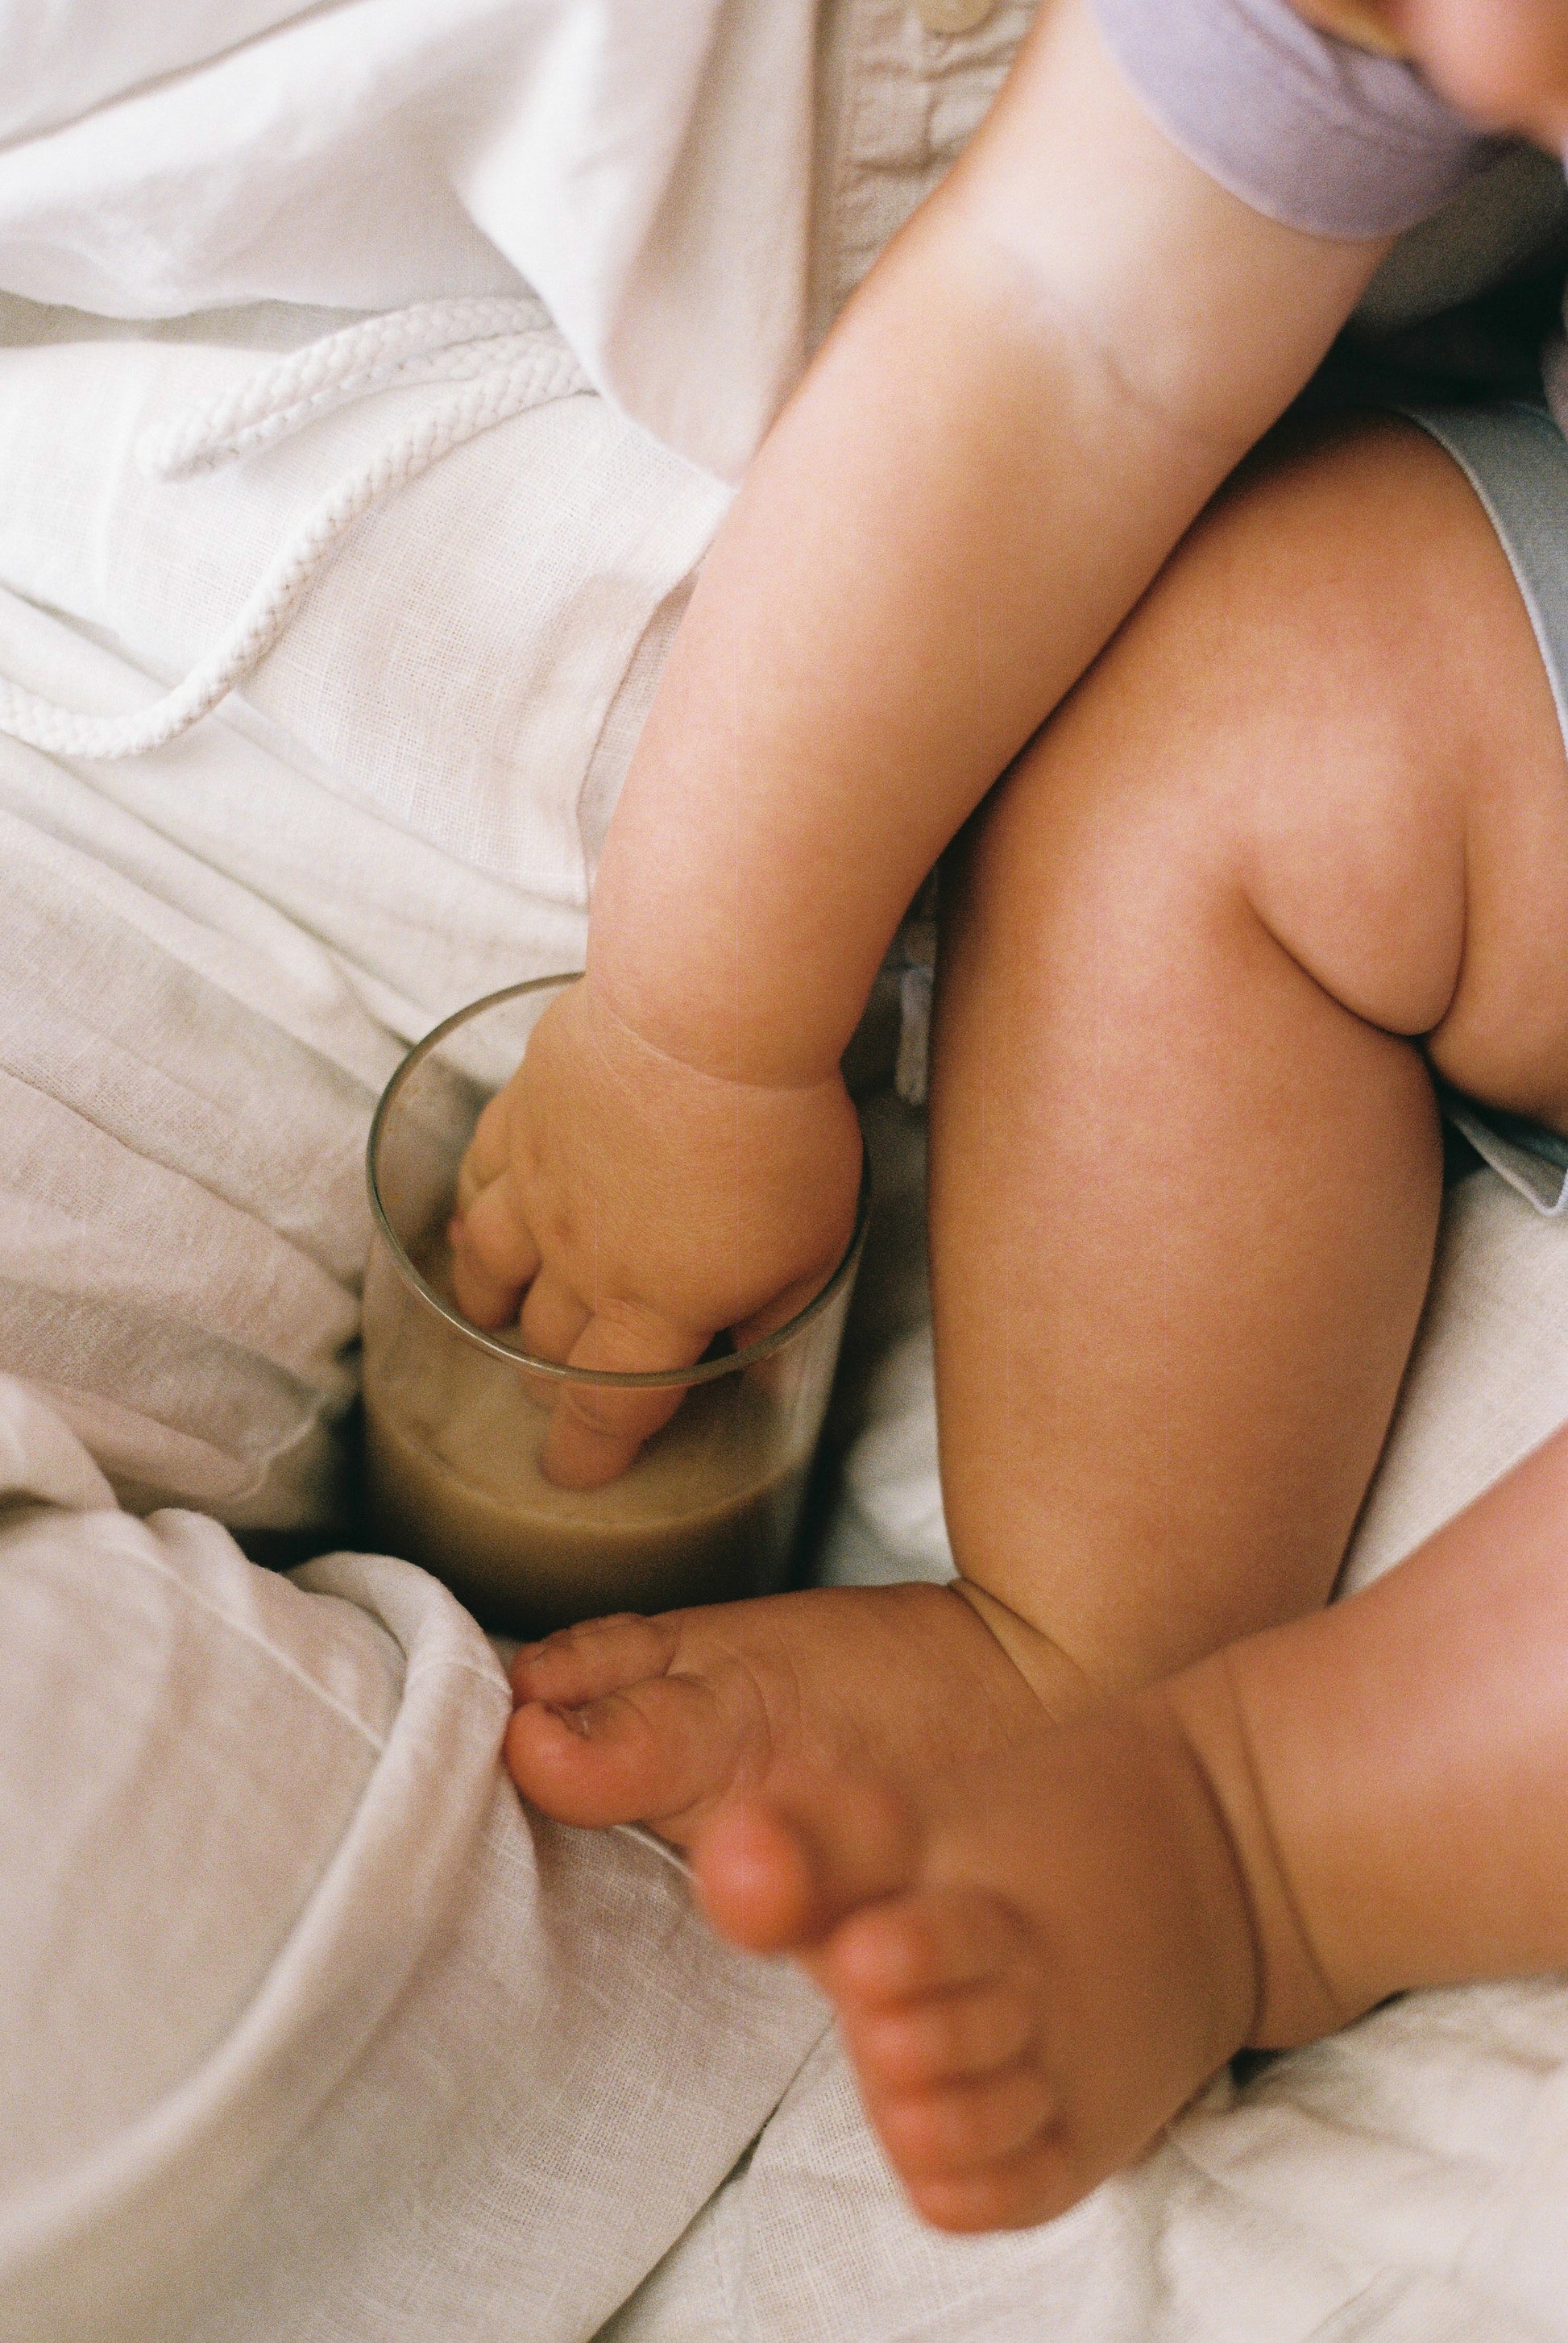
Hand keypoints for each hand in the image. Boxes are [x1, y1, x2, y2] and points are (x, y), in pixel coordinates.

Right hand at [448, 978, 862, 1487]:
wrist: (708, 1016)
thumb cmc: (779, 1133)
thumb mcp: (815, 1244)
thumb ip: (779, 1316)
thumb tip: (758, 1370)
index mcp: (656, 1308)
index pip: (608, 1408)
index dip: (588, 1454)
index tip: (575, 1474)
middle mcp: (582, 1261)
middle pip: (547, 1344)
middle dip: (551, 1378)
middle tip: (560, 1386)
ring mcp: (540, 1186)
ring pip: (488, 1267)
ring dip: (490, 1304)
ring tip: (489, 1317)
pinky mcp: (522, 1115)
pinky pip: (476, 1177)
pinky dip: (470, 1208)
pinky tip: (476, 1212)